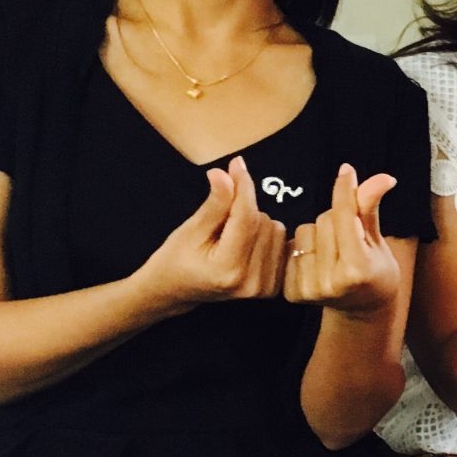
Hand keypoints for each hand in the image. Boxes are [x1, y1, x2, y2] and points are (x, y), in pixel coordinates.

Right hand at [137, 154, 285, 308]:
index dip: (243, 186)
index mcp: (227, 269)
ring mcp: (264, 287)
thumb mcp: (189, 230)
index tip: (237, 164)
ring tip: (229, 236)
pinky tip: (246, 244)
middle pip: (262, 221)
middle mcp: (251, 281)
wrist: (175, 292)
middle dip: (242, 210)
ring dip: (254, 223)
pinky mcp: (273, 287)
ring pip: (275, 229)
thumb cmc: (176, 260)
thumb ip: (214, 204)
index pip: (246, 217)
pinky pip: (281, 243)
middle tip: (219, 222)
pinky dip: (265, 236)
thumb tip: (226, 174)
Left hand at [284, 164, 399, 316]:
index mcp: (359, 269)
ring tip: (333, 250)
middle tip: (349, 234)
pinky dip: (305, 248)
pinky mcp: (293, 292)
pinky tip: (318, 261)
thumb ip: (371, 209)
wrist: (362, 310)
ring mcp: (310, 289)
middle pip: (325, 220)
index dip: (346, 191)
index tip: (347, 170)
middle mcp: (332, 281)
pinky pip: (292, 247)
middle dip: (337, 218)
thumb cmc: (376, 271)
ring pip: (305, 231)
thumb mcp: (379, 242)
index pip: (346, 218)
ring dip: (319, 233)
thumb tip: (385, 177)